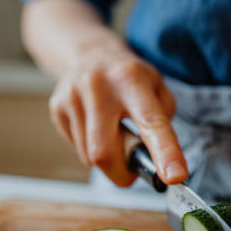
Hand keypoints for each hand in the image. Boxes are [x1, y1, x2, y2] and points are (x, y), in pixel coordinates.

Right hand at [49, 50, 187, 185]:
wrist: (91, 54)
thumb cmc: (131, 80)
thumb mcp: (158, 89)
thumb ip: (162, 125)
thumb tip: (159, 164)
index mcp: (131, 79)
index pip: (150, 122)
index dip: (164, 152)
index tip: (174, 177)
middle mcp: (98, 85)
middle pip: (105, 152)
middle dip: (121, 173)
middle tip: (132, 170)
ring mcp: (72, 96)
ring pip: (90, 157)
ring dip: (107, 159)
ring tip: (113, 134)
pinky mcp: (56, 107)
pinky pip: (77, 149)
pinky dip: (91, 149)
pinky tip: (96, 128)